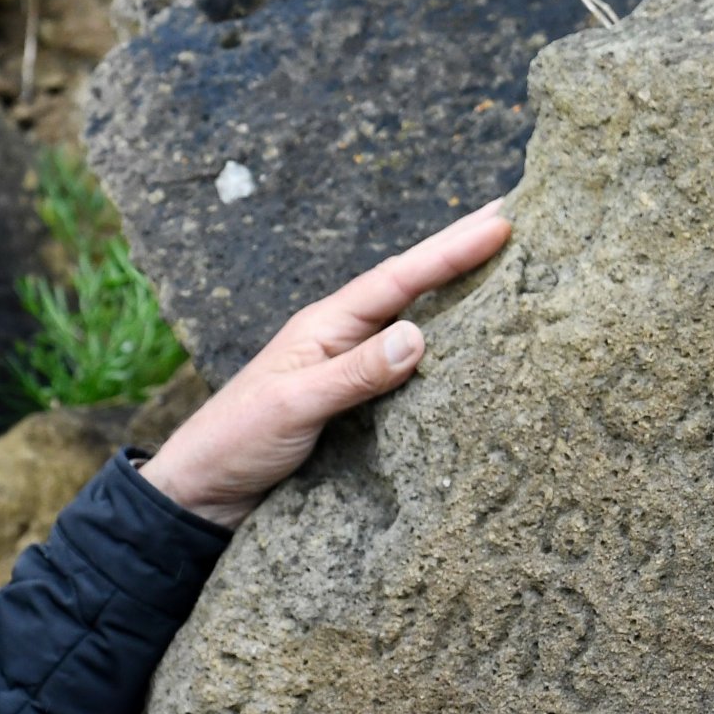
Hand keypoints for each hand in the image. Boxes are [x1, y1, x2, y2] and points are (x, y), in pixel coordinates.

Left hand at [140, 200, 513, 528]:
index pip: (398, 280)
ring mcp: (343, 370)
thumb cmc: (234, 443)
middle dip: (457, 253)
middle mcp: (338, 339)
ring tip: (501, 269)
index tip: (502, 222)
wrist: (200, 494)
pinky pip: (401, 370)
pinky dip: (436, 351)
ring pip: (408, 322)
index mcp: (324, 326)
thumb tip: (418, 335)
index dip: (450, 252)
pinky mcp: (348, 407)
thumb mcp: (293, 407)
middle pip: (408, 288)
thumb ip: (352, 375)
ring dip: (453, 297)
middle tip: (512, 218)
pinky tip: (462, 349)